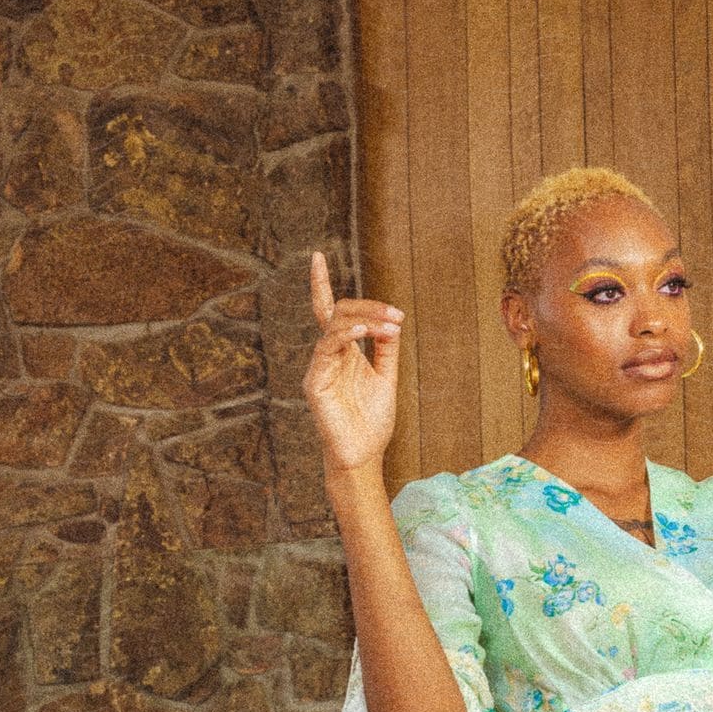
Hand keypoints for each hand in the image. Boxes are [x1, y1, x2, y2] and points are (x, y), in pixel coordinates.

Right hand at [301, 251, 403, 474]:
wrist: (363, 455)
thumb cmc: (372, 421)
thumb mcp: (386, 377)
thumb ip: (386, 348)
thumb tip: (391, 320)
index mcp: (343, 352)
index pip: (329, 312)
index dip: (319, 284)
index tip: (316, 256)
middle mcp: (327, 356)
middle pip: (338, 313)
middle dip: (369, 308)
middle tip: (397, 316)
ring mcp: (319, 367)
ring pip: (333, 326)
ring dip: (364, 319)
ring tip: (390, 323)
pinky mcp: (315, 382)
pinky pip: (327, 347)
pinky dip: (347, 334)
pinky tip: (366, 331)